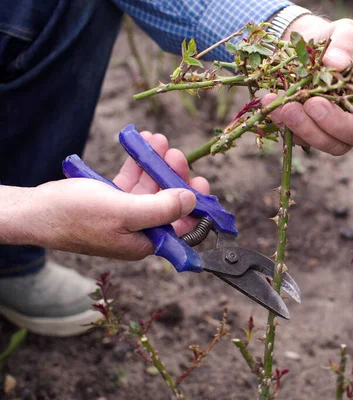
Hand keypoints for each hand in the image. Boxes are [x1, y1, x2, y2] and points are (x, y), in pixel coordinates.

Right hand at [0, 132, 207, 259]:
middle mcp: (140, 230)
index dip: (195, 205)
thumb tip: (192, 200)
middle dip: (174, 176)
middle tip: (175, 153)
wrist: (35, 211)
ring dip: (156, 164)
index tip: (199, 181)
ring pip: (151, 187)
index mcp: (146, 242)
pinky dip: (139, 163)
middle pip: (169, 202)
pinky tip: (143, 143)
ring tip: (158, 140)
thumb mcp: (124, 213)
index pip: (182, 226)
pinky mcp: (113, 199)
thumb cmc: (76, 216)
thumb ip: (161, 209)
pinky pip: (133, 180)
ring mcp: (127, 214)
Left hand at [261, 16, 352, 155]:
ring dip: (306, 129)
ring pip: (329, 144)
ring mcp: (339, 132)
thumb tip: (336, 63)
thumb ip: (347, 44)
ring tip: (285, 106)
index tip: (344, 101)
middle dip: (332, 125)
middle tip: (311, 104)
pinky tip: (271, 104)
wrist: (307, 46)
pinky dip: (285, 124)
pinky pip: (302, 138)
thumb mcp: (344, 32)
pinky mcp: (313, 133)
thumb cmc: (336, 41)